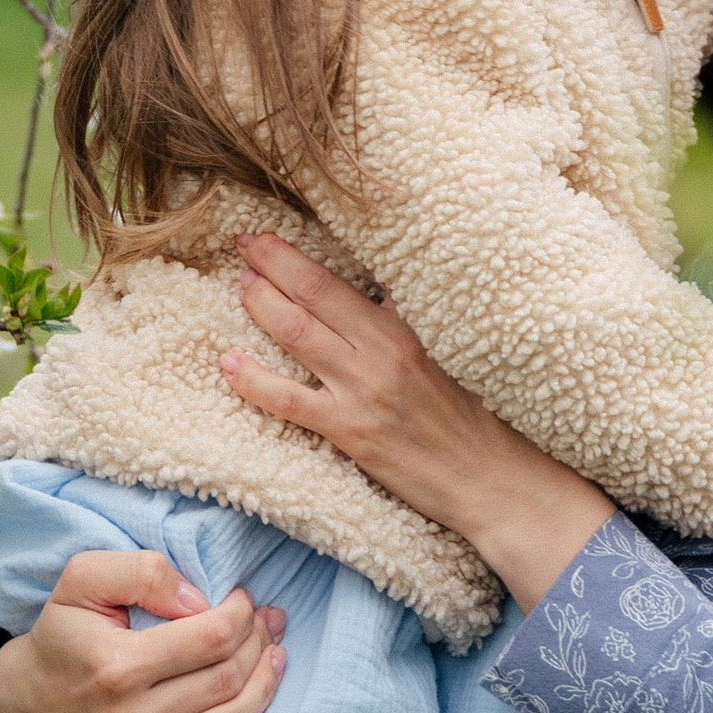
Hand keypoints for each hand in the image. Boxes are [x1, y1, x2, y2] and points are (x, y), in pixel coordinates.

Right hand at [0, 549, 286, 712]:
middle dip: (258, 645)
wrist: (21, 706)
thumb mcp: (82, 581)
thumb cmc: (61, 636)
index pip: (211, 639)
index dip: (241, 615)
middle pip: (225, 682)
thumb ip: (141, 573)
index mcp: (116, 667)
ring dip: (262, 691)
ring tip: (275, 659)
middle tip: (270, 624)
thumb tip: (200, 602)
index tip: (245, 600)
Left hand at [222, 231, 613, 613]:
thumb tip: (365, 292)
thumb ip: (393, 327)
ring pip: (297, 335)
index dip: (292, 256)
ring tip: (238, 285)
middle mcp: (378, 353)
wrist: (484, 476)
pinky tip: (227, 364)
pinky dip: (253, 381)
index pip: (334, 282)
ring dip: (261, 305)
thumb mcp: (433, 358)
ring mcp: (361, 391)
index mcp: (398, 330)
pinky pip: (289, 401)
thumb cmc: (461, 419)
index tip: (263, 237)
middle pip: (311, 297)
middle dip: (269, 266)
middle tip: (241, 244)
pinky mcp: (350, 431)